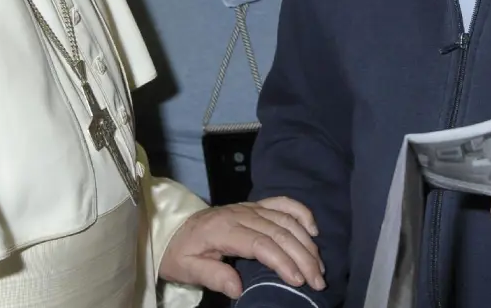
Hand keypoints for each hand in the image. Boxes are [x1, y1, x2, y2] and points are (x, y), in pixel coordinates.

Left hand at [159, 197, 325, 298]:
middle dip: (303, 256)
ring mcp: (249, 207)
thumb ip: (213, 276)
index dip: (283, 261)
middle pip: (280, 232)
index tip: (298, 281)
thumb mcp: (187, 268)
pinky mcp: (254, 205)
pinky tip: (313, 230)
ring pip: (286, 219)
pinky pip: (282, 203)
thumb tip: (238, 288)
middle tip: (318, 280)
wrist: (171, 229)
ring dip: (307, 242)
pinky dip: (301, 213)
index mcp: (224, 229)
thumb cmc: (180, 253)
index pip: (261, 243)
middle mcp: (240, 214)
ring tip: (319, 265)